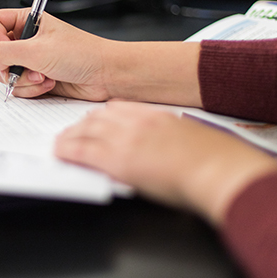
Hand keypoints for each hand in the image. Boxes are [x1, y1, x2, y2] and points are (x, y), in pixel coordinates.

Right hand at [0, 9, 112, 100]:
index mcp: (25, 20)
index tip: (5, 48)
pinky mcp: (33, 78)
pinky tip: (49, 83)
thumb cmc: (81, 54)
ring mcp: (28, 59)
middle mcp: (24, 38)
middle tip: (24, 64)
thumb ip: (5, 53)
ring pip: (3, 72)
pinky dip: (31, 89)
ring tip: (43, 75)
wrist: (104, 76)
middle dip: (7, 64)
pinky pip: (16, 87)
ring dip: (22, 79)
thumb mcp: (38, 50)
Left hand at [55, 101, 276, 224]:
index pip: (119, 108)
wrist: (216, 169)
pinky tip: (59, 152)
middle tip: (73, 131)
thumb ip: (167, 140)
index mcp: (154, 115)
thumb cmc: (212, 159)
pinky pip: (82, 150)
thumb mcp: (187, 140)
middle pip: (99, 117)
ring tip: (62, 142)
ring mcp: (124, 139)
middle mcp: (136, 123)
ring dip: (71, 136)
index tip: (96, 121)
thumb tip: (160, 150)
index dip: (103, 116)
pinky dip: (67, 149)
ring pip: (86, 130)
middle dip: (83, 124)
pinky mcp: (116, 159)